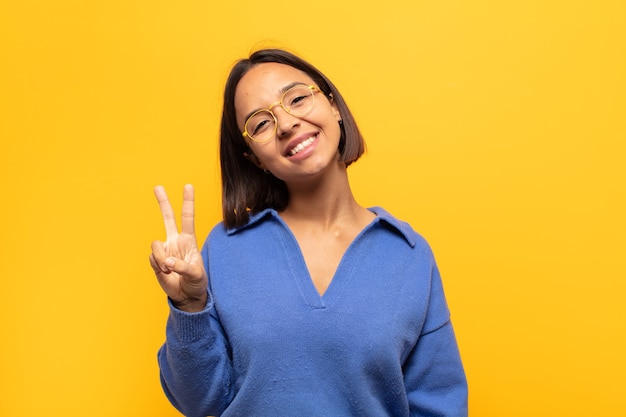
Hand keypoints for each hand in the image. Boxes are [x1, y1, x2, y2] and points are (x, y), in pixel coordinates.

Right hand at [149, 184, 207, 311]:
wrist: (186, 296)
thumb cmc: (196, 282)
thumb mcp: (196, 275)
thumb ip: (183, 267)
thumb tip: (167, 261)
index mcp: (189, 241)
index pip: (188, 218)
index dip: (188, 202)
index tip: (188, 186)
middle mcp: (175, 241)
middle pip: (168, 218)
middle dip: (163, 202)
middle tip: (158, 186)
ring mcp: (164, 250)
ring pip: (155, 245)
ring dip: (161, 258)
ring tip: (169, 270)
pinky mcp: (155, 261)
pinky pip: (152, 258)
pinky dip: (158, 266)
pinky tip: (166, 273)